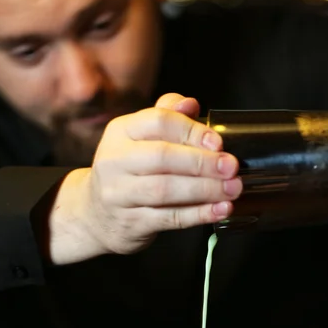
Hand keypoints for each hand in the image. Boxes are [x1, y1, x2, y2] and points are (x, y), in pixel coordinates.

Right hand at [48, 94, 240, 264]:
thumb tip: (191, 104)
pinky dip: (199, 214)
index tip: (218, 142)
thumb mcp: (138, 139)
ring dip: (205, 190)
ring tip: (232, 189)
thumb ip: (165, 117)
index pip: (158, 122)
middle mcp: (115, 161)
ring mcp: (119, 195)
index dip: (192, 131)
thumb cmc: (126, 171)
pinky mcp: (131, 223)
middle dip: (202, 162)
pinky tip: (220, 210)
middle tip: (232, 167)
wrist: (95, 215)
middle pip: (162, 157)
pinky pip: (170, 218)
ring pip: (166, 190)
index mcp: (120, 132)